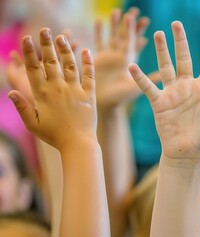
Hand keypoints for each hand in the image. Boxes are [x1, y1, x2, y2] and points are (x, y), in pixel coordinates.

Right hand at [8, 28, 96, 149]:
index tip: (27, 38)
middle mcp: (58, 89)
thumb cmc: (54, 135)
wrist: (77, 144)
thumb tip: (10, 92)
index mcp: (42, 95)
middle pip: (51, 62)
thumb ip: (21, 107)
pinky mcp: (89, 95)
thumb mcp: (32, 124)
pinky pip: (89, 76)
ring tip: (61, 37)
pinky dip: (88, 63)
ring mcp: (75, 90)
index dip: (29, 52)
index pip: (33, 69)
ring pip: (69, 65)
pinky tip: (86, 50)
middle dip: (46, 44)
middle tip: (45, 30)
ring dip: (65, 49)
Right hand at [95, 8, 158, 110]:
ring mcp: (109, 57)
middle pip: (124, 36)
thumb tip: (163, 74)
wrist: (104, 104)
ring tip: (116, 12)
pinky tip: (99, 21)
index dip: (137, 31)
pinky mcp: (98, 59)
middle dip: (127, 24)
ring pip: (112, 37)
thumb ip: (147, 81)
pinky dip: (99, 33)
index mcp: (130, 61)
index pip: (134, 43)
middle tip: (131, 11)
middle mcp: (121, 57)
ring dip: (114, 25)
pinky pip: (99, 43)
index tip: (143, 19)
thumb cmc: (121, 98)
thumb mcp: (135, 88)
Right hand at [129, 21, 199, 159]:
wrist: (188, 154)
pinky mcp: (159, 103)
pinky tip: (132, 66)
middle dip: (180, 41)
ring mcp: (172, 93)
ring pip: (166, 67)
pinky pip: (148, 87)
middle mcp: (187, 87)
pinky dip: (140, 78)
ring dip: (162, 51)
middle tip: (176, 23)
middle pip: (183, 58)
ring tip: (158, 34)